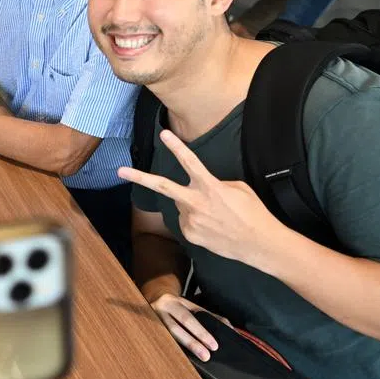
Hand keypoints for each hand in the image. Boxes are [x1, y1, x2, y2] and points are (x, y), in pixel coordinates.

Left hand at [117, 129, 285, 265]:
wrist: (259, 244)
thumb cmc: (252, 213)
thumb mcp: (238, 188)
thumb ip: (213, 184)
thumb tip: (199, 189)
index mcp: (210, 187)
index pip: (190, 162)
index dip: (176, 147)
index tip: (164, 134)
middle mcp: (195, 203)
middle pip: (162, 186)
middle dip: (139, 177)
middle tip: (120, 170)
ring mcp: (190, 220)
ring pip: (182, 206)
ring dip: (192, 206)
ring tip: (215, 215)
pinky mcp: (189, 234)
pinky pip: (187, 222)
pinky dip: (196, 221)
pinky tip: (213, 227)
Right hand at [149, 293, 228, 361]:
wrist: (153, 300)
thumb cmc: (176, 307)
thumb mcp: (190, 306)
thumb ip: (208, 316)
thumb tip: (228, 328)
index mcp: (174, 302)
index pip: (189, 318)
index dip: (201, 332)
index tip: (214, 345)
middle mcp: (161, 310)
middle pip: (177, 327)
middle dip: (192, 342)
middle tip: (206, 355)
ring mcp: (151, 320)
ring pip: (167, 335)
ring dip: (182, 347)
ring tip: (194, 358)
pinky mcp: (147, 330)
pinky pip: (160, 341)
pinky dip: (170, 350)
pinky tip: (178, 359)